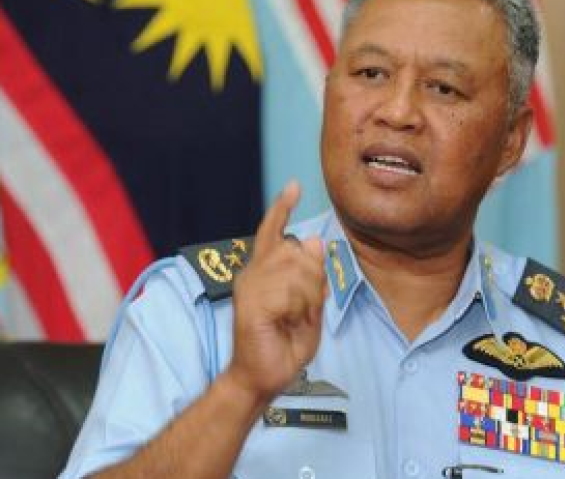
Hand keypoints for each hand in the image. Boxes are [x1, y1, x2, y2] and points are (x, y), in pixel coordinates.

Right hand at [224, 181, 327, 403]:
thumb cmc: (284, 345)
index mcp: (264, 272)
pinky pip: (291, 293)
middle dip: (314, 280)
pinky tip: (285, 324)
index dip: (282, 208)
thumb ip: (312, 276)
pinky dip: (298, 310)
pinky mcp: (251, 304)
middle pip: (297, 251)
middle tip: (304, 311)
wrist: (263, 378)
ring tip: (293, 319)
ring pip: (297, 271)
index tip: (294, 186)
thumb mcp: (309, 307)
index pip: (273, 233)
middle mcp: (252, 274)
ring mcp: (250, 287)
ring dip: (307, 299)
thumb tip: (312, 241)